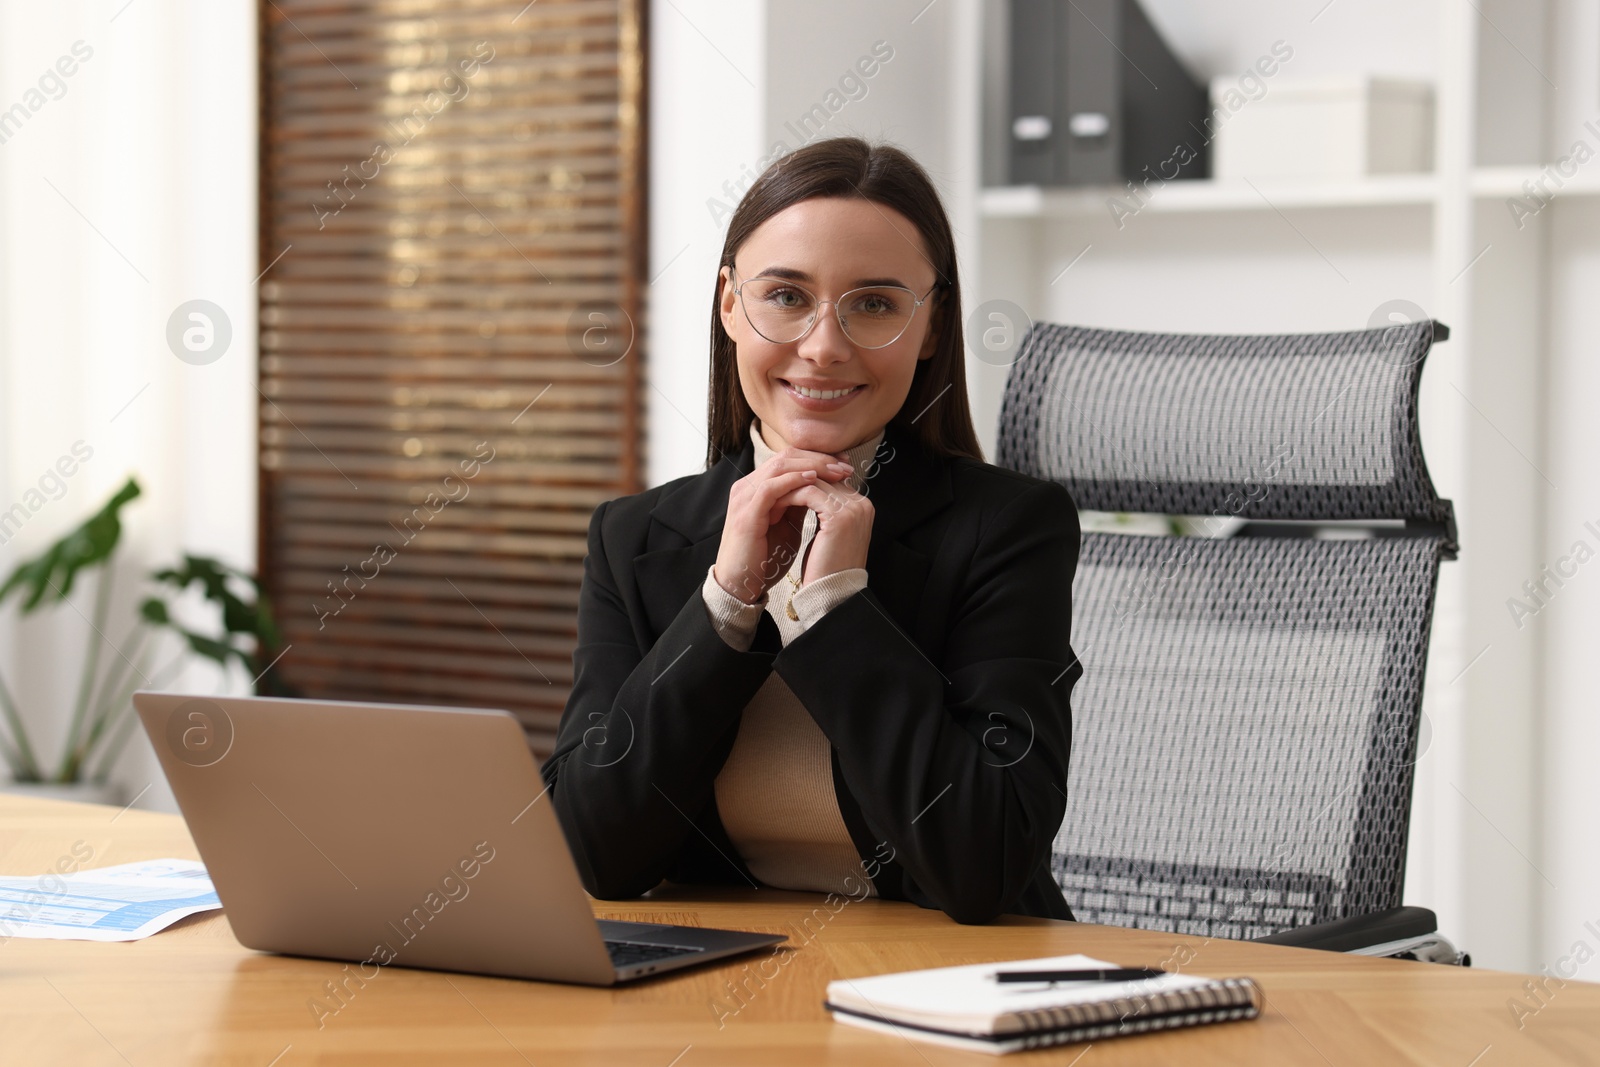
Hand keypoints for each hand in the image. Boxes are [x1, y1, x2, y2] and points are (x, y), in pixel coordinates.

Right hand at [712, 448, 853, 603]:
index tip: (844, 463)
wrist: (741, 584)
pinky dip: (793, 481)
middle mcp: (747, 486)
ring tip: (836, 471)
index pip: (789, 459)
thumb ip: (799, 505)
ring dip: (812, 466)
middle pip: (786, 456)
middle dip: (819, 458)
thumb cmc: (763, 558)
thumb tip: (823, 489)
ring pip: (779, 466)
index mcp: (756, 487)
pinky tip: (813, 481)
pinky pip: (771, 488)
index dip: (818, 457)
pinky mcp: (745, 513)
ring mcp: (744, 497)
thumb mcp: (787, 525)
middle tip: (845, 463)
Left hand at [776, 473, 874, 584]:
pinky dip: (789, 495)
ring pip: (814, 482)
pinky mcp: (839, 516)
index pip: (829, 481)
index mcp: (861, 507)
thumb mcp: (828, 533)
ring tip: (769, 493)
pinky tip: (773, 502)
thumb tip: (808, 493)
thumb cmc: (826, 568)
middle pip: (823, 477)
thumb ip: (824, 511)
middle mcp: (862, 504)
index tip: (781, 487)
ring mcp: (853, 509)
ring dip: (789, 486)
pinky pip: (808, 493)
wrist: (832, 593)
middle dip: (795, 480)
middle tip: (771, 485)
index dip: (804, 482)